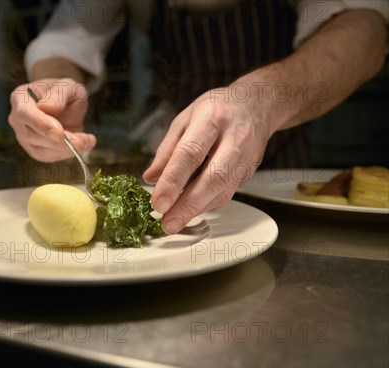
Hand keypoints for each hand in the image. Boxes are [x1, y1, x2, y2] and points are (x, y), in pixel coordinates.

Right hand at [8, 78, 95, 161]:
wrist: (67, 105)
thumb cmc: (65, 92)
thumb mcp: (68, 86)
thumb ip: (59, 94)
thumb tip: (47, 107)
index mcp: (20, 98)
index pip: (24, 114)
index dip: (41, 124)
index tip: (59, 133)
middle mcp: (17, 120)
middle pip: (32, 136)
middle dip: (58, 142)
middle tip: (81, 142)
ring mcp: (24, 138)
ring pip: (41, 150)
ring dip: (66, 149)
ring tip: (87, 141)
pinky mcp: (36, 151)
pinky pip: (50, 157)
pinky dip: (68, 153)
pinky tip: (84, 144)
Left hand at [143, 88, 274, 233]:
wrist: (256, 104)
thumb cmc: (216, 109)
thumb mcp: (185, 119)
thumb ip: (167, 149)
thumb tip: (151, 178)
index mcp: (212, 118)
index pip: (190, 153)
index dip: (173, 180)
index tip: (158, 202)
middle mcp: (234, 137)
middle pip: (213, 177)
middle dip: (188, 205)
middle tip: (168, 222)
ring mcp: (246, 155)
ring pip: (223, 189)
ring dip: (197, 210)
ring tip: (174, 222)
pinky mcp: (250, 170)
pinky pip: (228, 192)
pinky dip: (207, 204)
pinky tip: (191, 211)